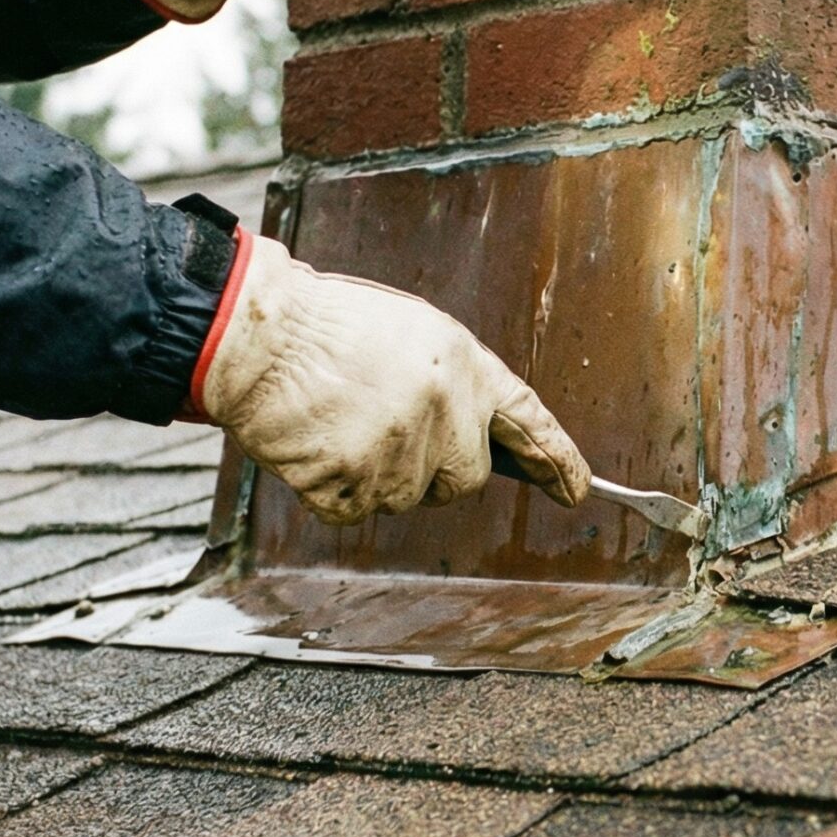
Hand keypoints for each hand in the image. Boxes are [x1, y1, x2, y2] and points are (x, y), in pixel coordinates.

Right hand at [196, 236, 590, 524]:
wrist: (259, 336)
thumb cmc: (327, 326)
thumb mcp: (412, 332)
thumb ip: (452, 382)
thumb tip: (474, 435)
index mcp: (463, 364)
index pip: (528, 421)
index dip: (557, 460)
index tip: (576, 489)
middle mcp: (443, 410)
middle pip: (465, 478)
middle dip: (435, 468)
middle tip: (384, 428)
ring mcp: (399, 451)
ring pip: (407, 497)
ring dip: (378, 475)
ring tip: (341, 421)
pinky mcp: (354, 483)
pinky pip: (355, 510)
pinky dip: (334, 489)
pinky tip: (318, 442)